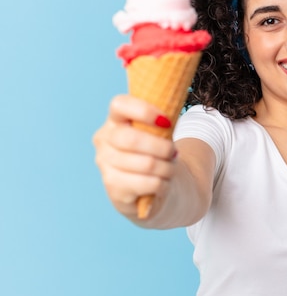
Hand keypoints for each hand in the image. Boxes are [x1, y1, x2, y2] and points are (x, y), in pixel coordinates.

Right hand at [93, 95, 177, 218]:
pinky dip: (163, 183)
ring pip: (146, 164)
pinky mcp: (114, 189)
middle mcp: (103, 141)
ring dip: (167, 168)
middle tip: (174, 152)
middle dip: (163, 147)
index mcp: (114, 120)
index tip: (166, 122)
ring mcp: (105, 165)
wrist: (151, 187)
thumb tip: (166, 121)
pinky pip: (148, 183)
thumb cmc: (155, 153)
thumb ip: (159, 123)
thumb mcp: (158, 133)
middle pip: (132, 139)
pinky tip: (163, 182)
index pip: (119, 105)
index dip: (144, 111)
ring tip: (170, 168)